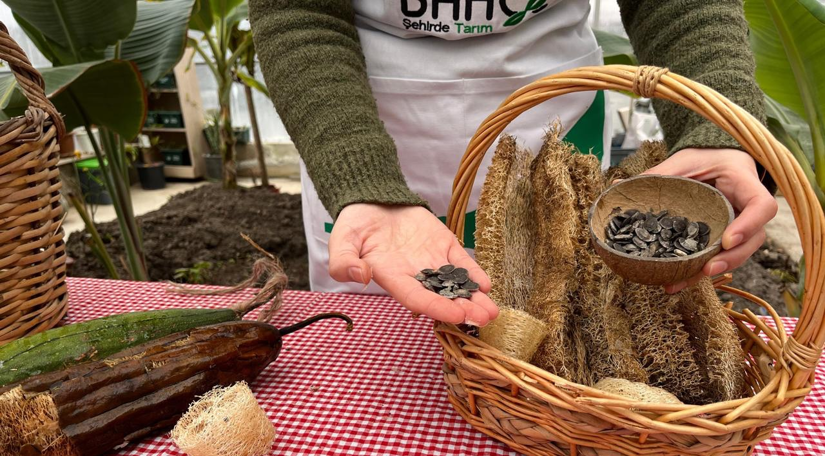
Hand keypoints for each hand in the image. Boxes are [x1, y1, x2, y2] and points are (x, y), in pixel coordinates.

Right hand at [328, 204, 499, 324]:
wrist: (371, 201)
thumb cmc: (354, 226)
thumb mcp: (341, 242)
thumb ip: (344, 262)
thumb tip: (361, 276)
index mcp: (392, 278)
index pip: (416, 298)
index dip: (436, 307)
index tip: (456, 314)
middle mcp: (415, 275)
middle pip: (442, 297)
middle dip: (463, 309)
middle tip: (483, 318)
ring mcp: (431, 261)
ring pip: (456, 284)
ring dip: (474, 298)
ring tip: (492, 311)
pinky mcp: (443, 245)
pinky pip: (461, 262)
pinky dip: (474, 273)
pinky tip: (486, 285)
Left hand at [642, 148, 777, 293]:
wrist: (715, 160)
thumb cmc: (704, 158)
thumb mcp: (683, 162)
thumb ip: (658, 174)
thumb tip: (617, 185)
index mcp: (745, 185)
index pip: (762, 206)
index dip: (749, 225)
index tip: (727, 240)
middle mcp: (748, 210)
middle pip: (754, 240)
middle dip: (732, 258)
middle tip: (707, 269)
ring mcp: (741, 227)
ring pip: (738, 255)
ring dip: (713, 271)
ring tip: (683, 283)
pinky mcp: (727, 239)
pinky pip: (720, 257)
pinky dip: (700, 272)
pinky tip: (676, 283)